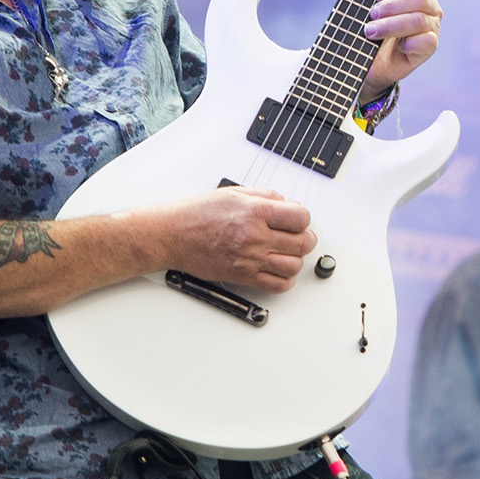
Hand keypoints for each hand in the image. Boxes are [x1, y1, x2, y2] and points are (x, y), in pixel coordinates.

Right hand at [140, 186, 315, 293]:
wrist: (172, 235)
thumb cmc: (196, 214)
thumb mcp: (233, 193)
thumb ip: (264, 196)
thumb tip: (286, 202)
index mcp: (254, 212)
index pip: (301, 218)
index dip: (303, 219)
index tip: (298, 220)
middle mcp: (254, 236)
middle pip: (302, 243)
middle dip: (306, 239)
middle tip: (302, 237)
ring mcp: (250, 259)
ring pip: (293, 266)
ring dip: (297, 259)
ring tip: (290, 253)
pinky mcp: (243, 276)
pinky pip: (277, 285)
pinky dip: (285, 280)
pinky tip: (280, 271)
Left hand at [346, 0, 441, 101]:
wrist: (360, 57)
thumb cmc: (367, 17)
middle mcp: (429, 6)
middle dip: (392, 7)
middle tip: (370, 14)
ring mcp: (431, 27)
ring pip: (420, 20)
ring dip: (391, 25)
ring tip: (370, 31)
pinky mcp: (428, 48)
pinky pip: (426, 41)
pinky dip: (407, 41)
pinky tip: (394, 46)